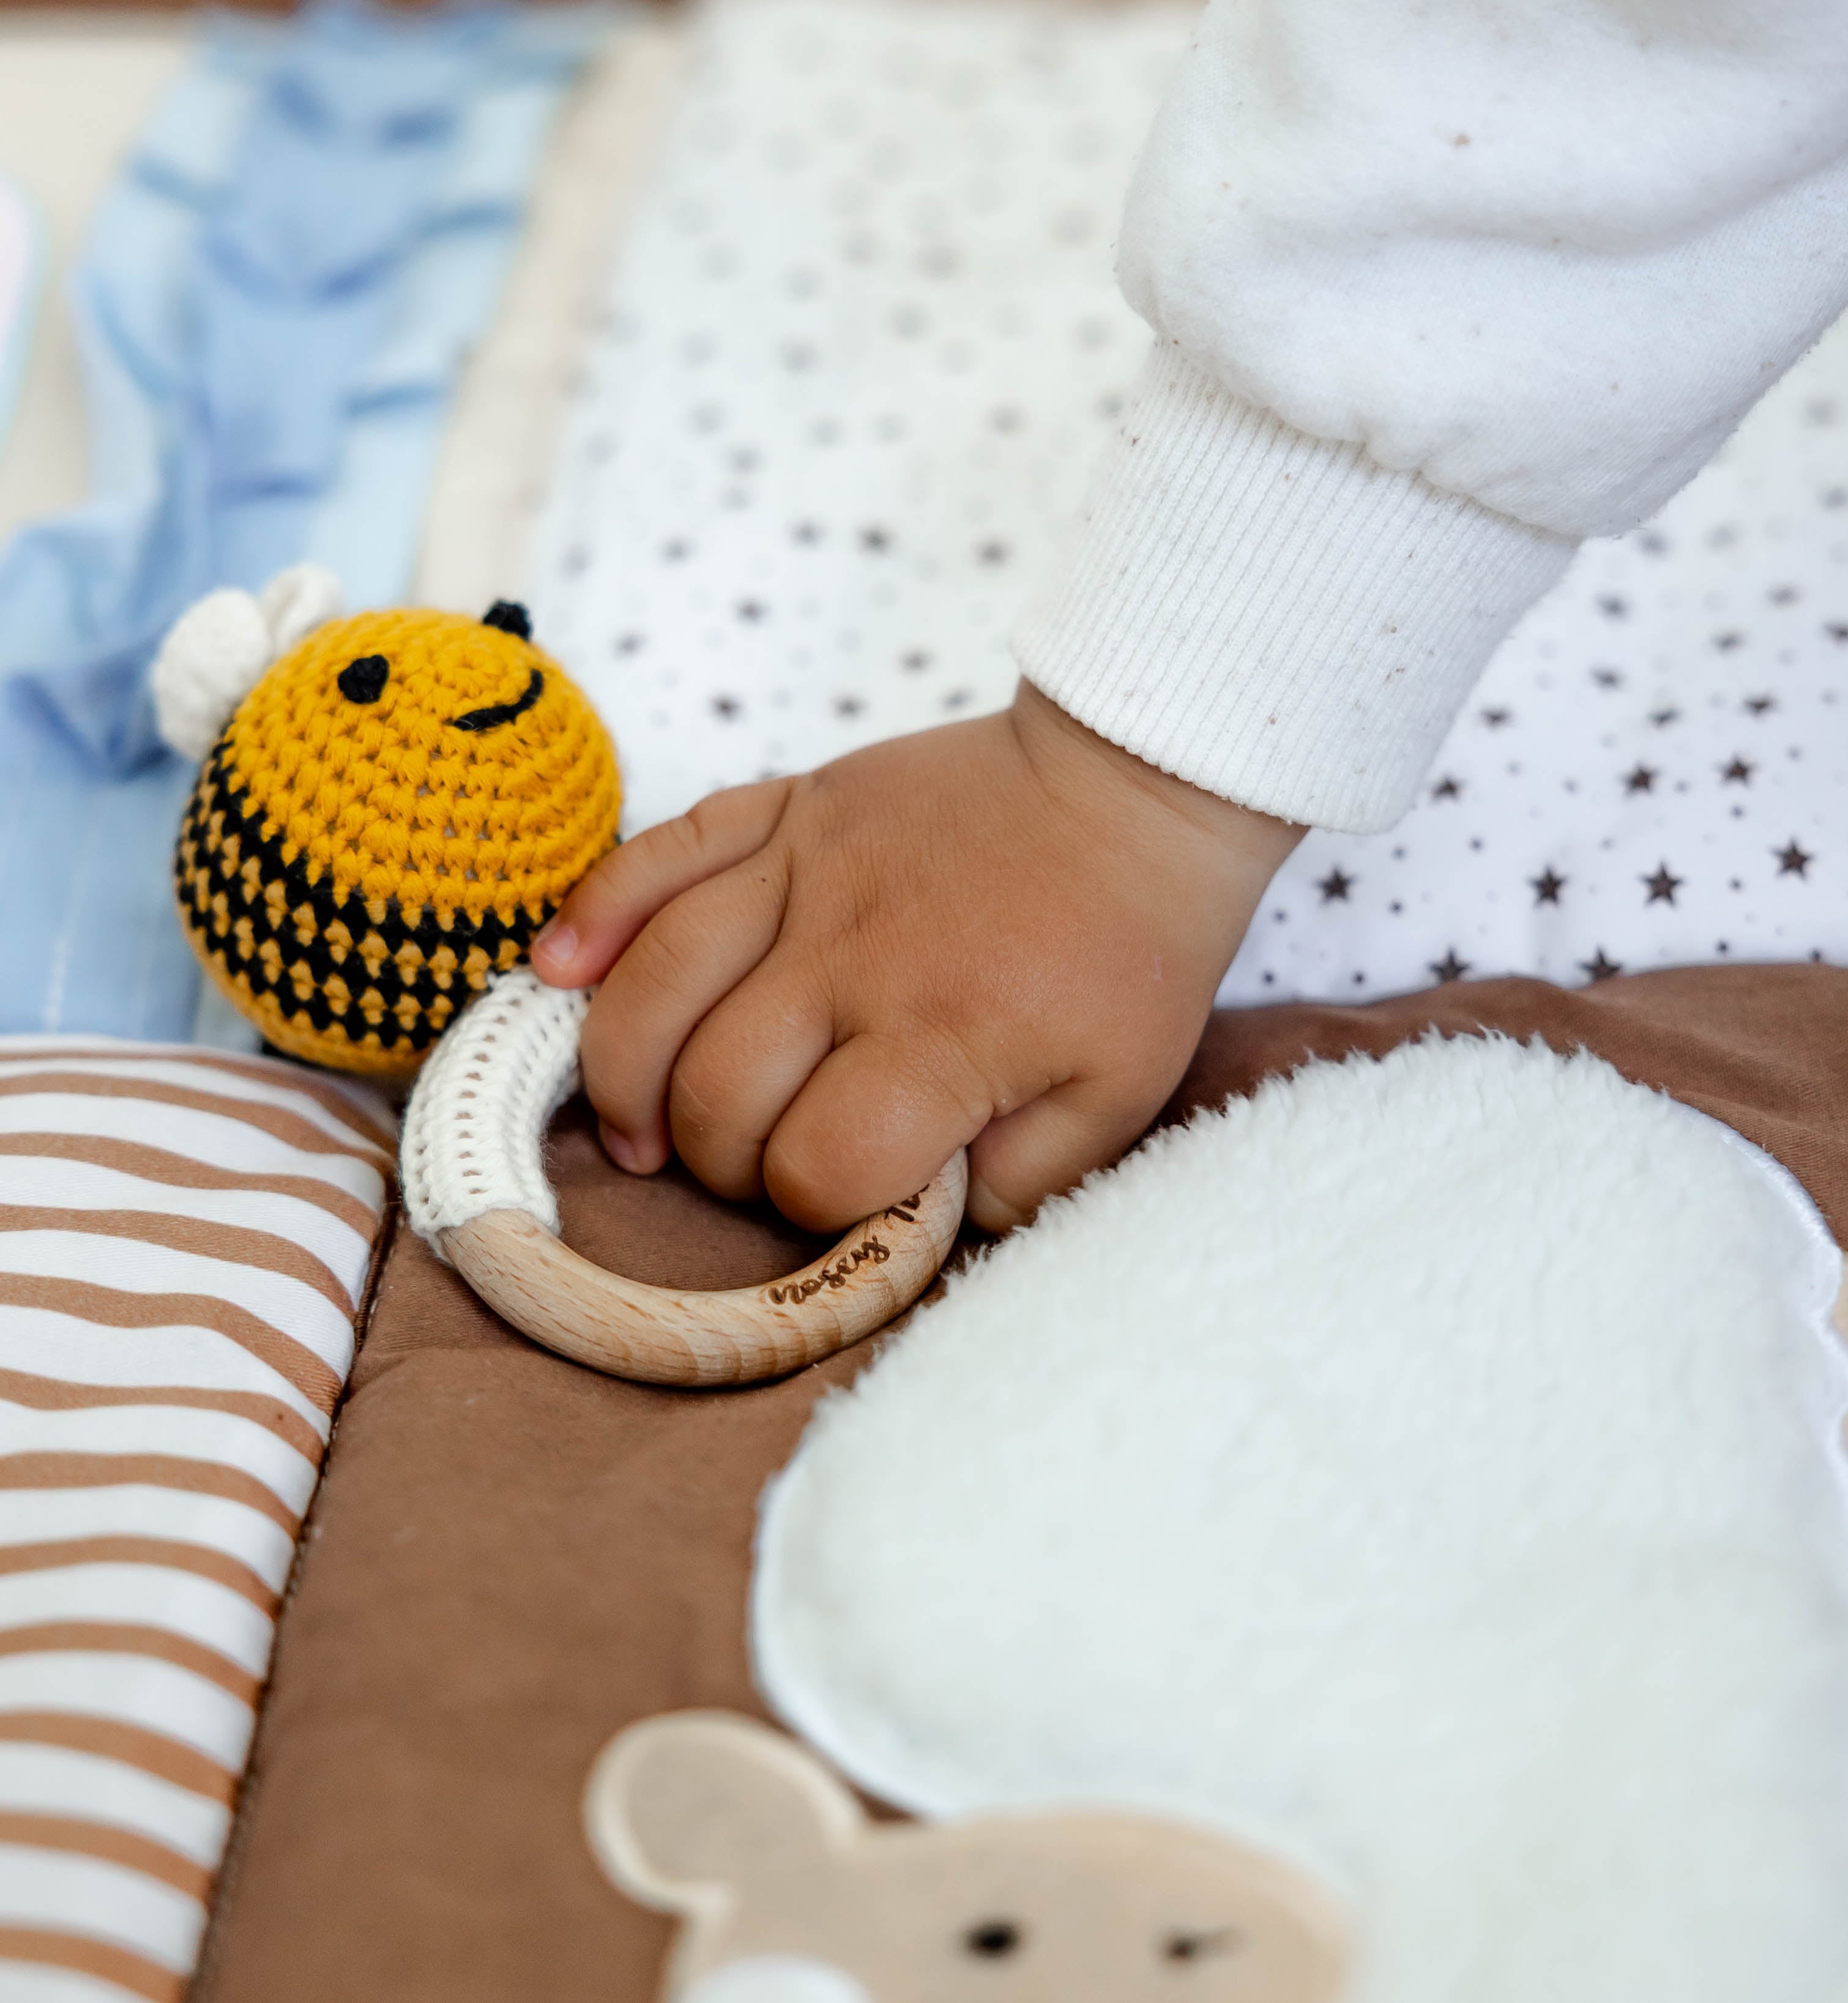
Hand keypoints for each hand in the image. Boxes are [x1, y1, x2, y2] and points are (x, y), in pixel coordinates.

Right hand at [531, 684, 1301, 1234]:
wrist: (1134, 781)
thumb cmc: (1124, 948)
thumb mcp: (1118, 1096)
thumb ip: (1021, 1182)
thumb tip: (918, 1223)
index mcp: (942, 1035)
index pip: (819, 1165)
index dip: (814, 1207)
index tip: (844, 1194)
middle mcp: (853, 954)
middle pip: (716, 1089)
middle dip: (715, 1158)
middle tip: (747, 1163)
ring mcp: (806, 868)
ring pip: (656, 983)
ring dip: (625, 1072)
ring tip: (637, 1127)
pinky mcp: (786, 806)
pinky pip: (660, 854)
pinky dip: (595, 913)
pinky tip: (556, 973)